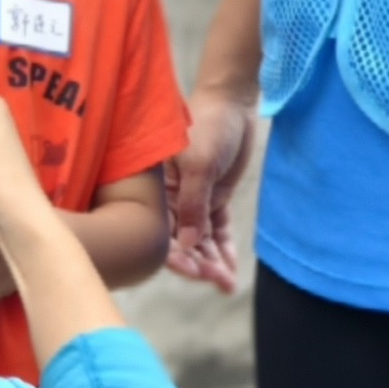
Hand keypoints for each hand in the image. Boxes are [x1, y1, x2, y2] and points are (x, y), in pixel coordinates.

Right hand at [164, 91, 254, 295]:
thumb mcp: (199, 166)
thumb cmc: (208, 126)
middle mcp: (170, 200)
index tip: (193, 273)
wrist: (232, 103)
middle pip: (180, 242)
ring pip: (199, 240)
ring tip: (228, 284)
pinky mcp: (213, 198)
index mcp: (156, 190)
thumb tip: (187, 245)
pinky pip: (216, 229)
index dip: (175, 255)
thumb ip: (192, 205)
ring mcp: (193, 201)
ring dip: (212, 262)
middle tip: (218, 281)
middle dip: (198, 264)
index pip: (160, 231)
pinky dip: (224, 247)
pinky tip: (231, 268)